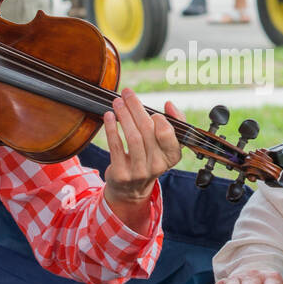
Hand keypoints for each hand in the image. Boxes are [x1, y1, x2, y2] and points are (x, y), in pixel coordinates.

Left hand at [102, 89, 182, 230]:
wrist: (131, 189)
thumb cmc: (149, 158)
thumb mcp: (165, 145)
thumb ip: (173, 122)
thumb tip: (170, 105)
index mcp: (171, 156)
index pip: (168, 134)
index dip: (159, 120)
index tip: (151, 111)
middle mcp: (157, 165)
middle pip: (147, 130)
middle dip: (136, 108)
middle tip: (127, 93)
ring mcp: (139, 172)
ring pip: (133, 137)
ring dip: (124, 115)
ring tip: (117, 102)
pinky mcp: (121, 174)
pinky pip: (116, 147)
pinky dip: (111, 129)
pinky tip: (109, 116)